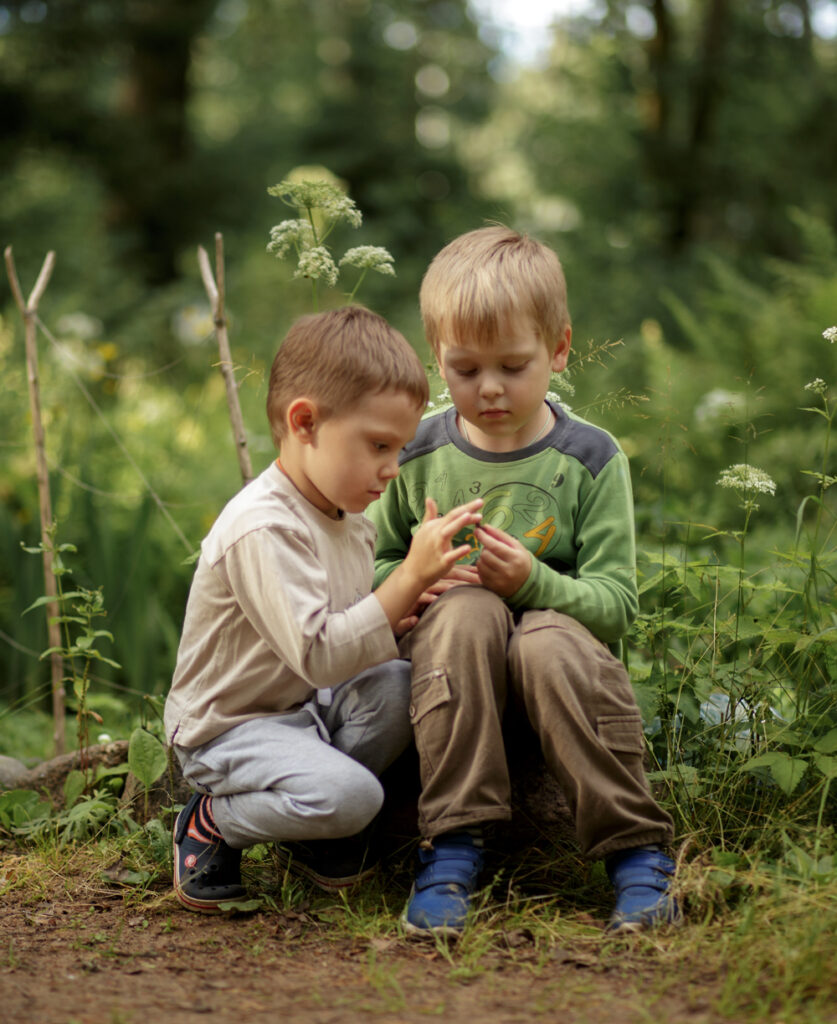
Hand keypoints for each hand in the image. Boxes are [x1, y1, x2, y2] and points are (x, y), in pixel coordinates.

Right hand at [373, 497, 482, 631]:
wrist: (412, 573)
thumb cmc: (420, 551)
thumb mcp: (424, 531)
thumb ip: (429, 515)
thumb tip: (429, 498)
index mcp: (434, 526)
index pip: (452, 514)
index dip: (466, 507)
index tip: (480, 502)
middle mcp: (435, 534)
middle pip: (451, 518)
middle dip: (466, 509)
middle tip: (481, 502)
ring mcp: (437, 548)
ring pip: (447, 533)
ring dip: (458, 523)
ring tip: (470, 516)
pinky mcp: (441, 562)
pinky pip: (450, 556)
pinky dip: (458, 552)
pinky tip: (468, 547)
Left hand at [475, 523, 531, 596]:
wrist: (527, 583)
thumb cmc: (520, 560)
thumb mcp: (515, 545)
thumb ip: (500, 535)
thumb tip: (485, 526)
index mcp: (515, 558)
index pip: (494, 546)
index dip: (483, 537)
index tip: (477, 530)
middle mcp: (508, 571)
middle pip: (485, 555)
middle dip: (485, 549)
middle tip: (491, 549)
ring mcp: (499, 581)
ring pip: (480, 564)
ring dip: (482, 558)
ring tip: (491, 558)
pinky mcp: (493, 587)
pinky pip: (480, 573)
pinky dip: (482, 568)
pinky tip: (490, 567)